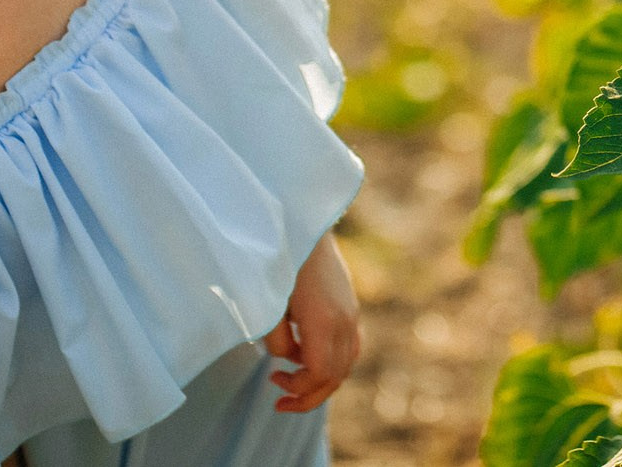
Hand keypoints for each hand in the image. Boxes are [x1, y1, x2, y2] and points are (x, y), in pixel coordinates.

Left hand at [264, 233, 360, 413]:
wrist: (301, 222)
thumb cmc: (278, 261)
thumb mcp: (269, 304)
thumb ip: (277, 339)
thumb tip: (288, 358)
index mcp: (325, 321)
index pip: (321, 374)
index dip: (298, 389)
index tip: (273, 382)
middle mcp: (345, 319)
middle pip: (337, 376)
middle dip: (309, 394)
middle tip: (280, 399)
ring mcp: (351, 312)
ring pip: (347, 363)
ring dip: (322, 380)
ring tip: (294, 380)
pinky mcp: (350, 305)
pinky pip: (350, 346)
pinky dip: (332, 362)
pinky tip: (308, 356)